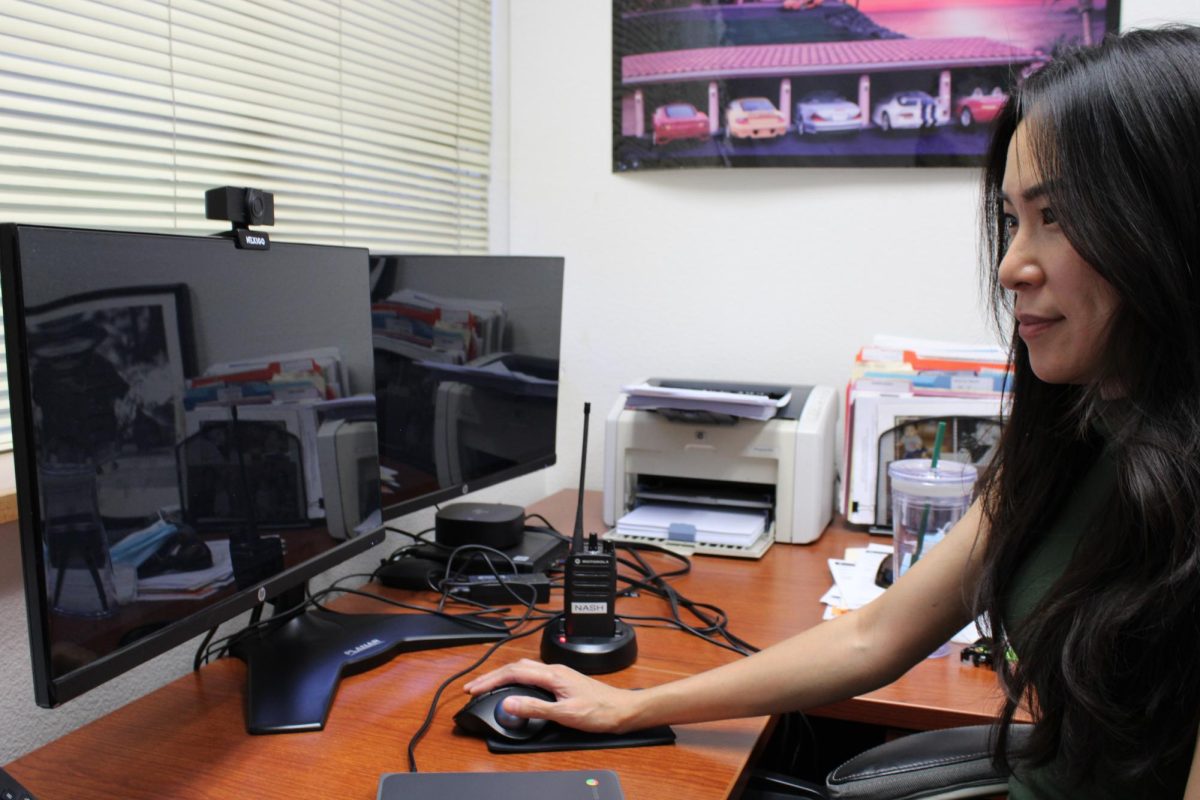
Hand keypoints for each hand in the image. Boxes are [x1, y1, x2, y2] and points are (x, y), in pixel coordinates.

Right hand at [463, 658, 640, 732]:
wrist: (622, 710)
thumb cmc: (600, 711)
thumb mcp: (565, 714)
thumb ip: (535, 708)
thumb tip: (510, 703)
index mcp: (552, 675)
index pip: (513, 673)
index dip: (490, 680)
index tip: (473, 688)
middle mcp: (554, 670)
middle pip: (515, 667)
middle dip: (492, 676)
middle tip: (474, 687)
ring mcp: (559, 674)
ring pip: (524, 670)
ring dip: (503, 676)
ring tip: (488, 686)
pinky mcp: (562, 681)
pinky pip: (533, 675)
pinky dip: (516, 680)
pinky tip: (516, 687)